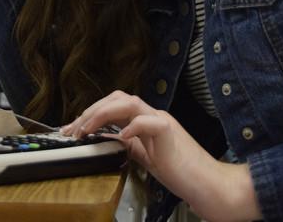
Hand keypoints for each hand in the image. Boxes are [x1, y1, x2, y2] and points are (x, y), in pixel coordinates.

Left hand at [62, 91, 261, 221]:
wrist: (209, 184)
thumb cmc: (182, 173)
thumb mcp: (148, 157)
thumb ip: (131, 145)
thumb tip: (109, 140)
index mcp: (147, 121)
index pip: (115, 106)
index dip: (91, 113)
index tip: (73, 129)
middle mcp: (154, 116)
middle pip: (118, 98)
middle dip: (91, 110)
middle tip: (74, 129)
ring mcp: (162, 121)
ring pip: (129, 102)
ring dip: (102, 113)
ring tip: (87, 129)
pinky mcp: (169, 132)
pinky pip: (147, 121)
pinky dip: (131, 126)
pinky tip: (120, 137)